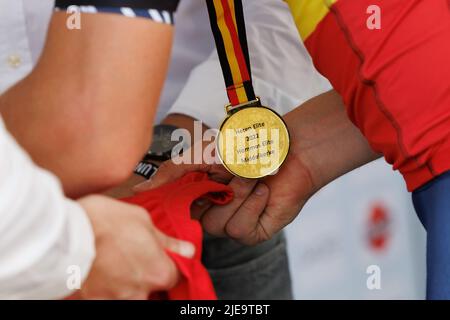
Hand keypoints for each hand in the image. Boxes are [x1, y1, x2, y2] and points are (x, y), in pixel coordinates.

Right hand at [73, 195, 194, 298]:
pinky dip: (108, 288)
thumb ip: (167, 241)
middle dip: (147, 276)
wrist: (64, 234)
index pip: (175, 277)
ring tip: (115, 263)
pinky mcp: (95, 300)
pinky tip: (102, 272)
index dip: (169, 265)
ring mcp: (117, 299)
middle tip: (133, 259)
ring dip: (127, 283)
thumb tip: (186, 249)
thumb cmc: (103, 221)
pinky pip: (109, 296)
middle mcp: (141, 291)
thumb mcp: (142, 220)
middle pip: (153, 290)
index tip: (161, 258)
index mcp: (159, 271)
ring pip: (131, 295)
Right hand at [133, 143, 313, 245]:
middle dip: (216, 191)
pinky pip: (239, 229)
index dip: (173, 205)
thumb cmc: (247, 147)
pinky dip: (252, 206)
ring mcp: (232, 222)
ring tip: (252, 177)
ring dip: (237, 196)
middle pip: (195, 220)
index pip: (174, 210)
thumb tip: (140, 188)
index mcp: (196, 194)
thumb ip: (171, 172)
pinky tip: (263, 193)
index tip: (182, 191)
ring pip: (217, 226)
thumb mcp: (203, 154)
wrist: (287, 149)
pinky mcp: (253, 231)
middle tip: (231, 170)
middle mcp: (212, 211)